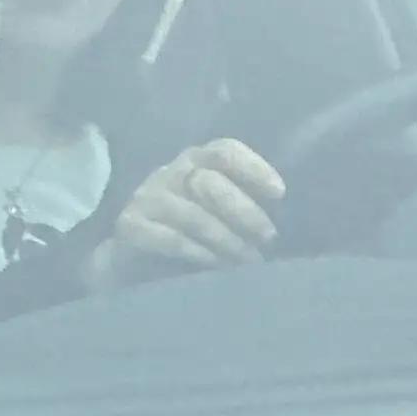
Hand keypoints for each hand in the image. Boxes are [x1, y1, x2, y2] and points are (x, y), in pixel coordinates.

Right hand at [103, 138, 285, 278]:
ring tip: (247, 260)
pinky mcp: (129, 226)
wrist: (132, 262)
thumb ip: (243, 203)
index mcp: (196, 162)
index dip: (254, 168)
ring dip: (226, 239)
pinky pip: (170, 238)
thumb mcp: (219, 210)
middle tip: (267, 237)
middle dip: (243, 210)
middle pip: (209, 181)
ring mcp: (146, 198)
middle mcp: (169, 173)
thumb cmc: (190, 232)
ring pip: (192, 214)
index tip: (279, 194)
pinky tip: (216, 264)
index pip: (223, 151)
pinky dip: (198, 252)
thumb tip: (287, 215)